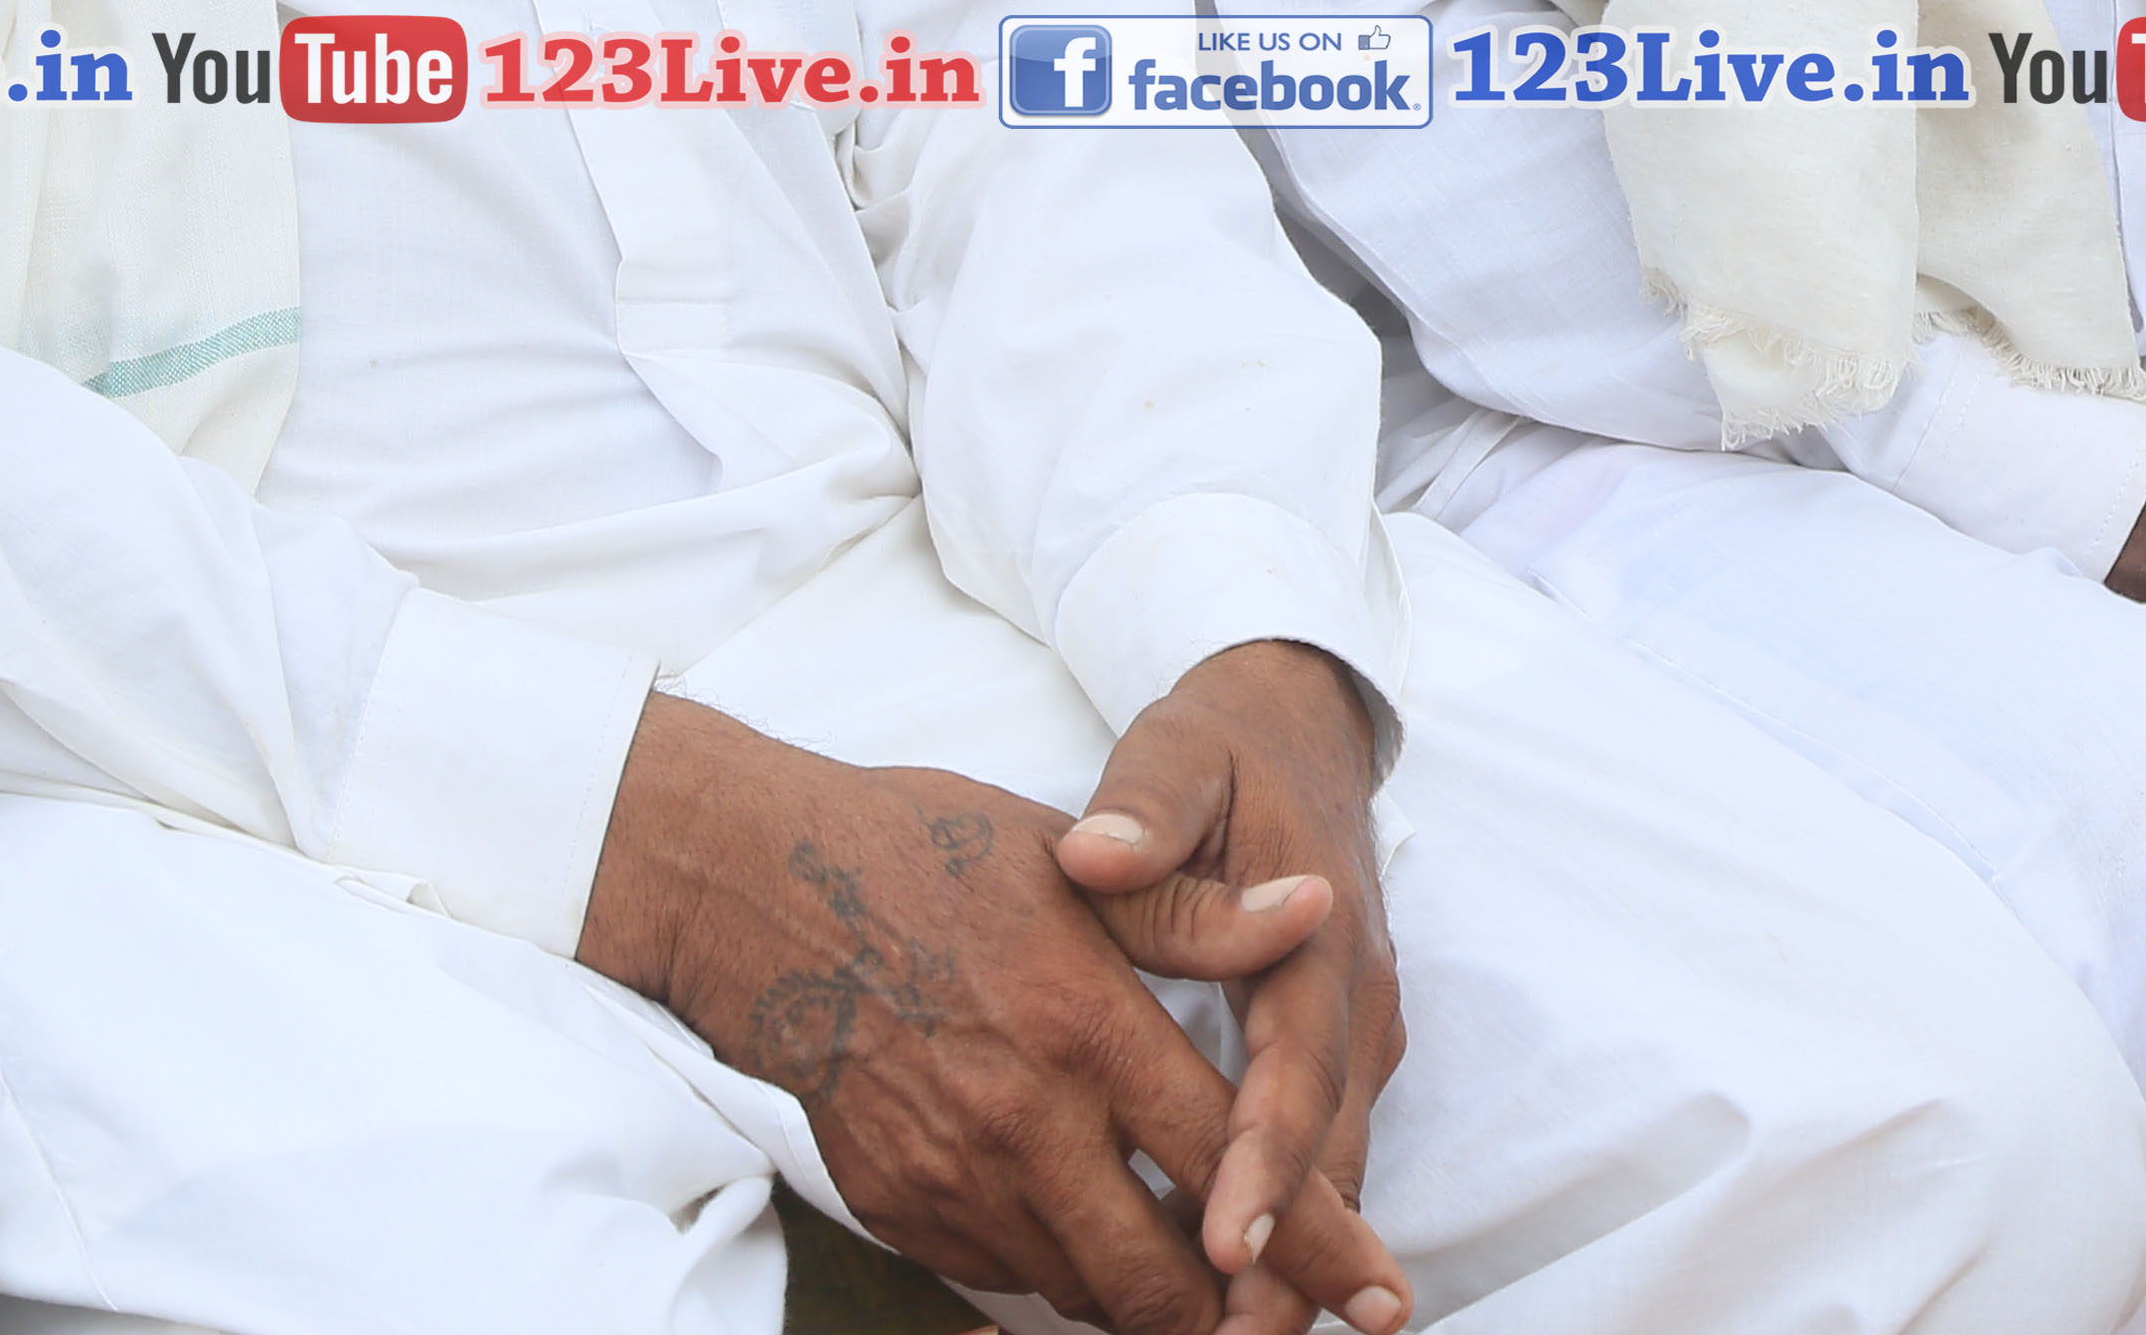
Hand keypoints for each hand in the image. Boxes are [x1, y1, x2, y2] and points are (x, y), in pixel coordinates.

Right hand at [581, 690, 1408, 1334]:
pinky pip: (1007, 1275)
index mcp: (1086, 1028)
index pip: (1229, 1162)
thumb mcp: (1075, 864)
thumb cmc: (934, 858)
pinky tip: (1096, 1240)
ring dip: (1153, 1299)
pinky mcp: (901, 1208)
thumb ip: (1200, 913)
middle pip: (1159, 1277)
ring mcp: (954, 1178)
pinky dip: (1065, 1273)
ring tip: (1210, 1293)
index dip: (1315, 1241)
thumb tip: (1316, 905)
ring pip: (1084, 1292)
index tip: (1380, 1292)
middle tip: (1300, 1324)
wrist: (765, 894)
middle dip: (1240, 1318)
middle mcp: (1024, 1123)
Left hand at [1055, 649, 1405, 1324]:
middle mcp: (1354, 991)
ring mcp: (1355, 1022)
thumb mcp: (1177, 755)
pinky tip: (1241, 1287)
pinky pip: (1319, 1145)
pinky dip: (1292, 1216)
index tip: (1224, 1246)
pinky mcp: (1337, 1041)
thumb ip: (1144, 812)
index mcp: (1318, 930)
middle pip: (1332, 1148)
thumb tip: (1094, 856)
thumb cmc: (1224, 746)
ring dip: (1299, 1259)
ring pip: (1335, 1160)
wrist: (1301, 720)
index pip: (1294, 1068)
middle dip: (1296, 1259)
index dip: (1263, 1165)